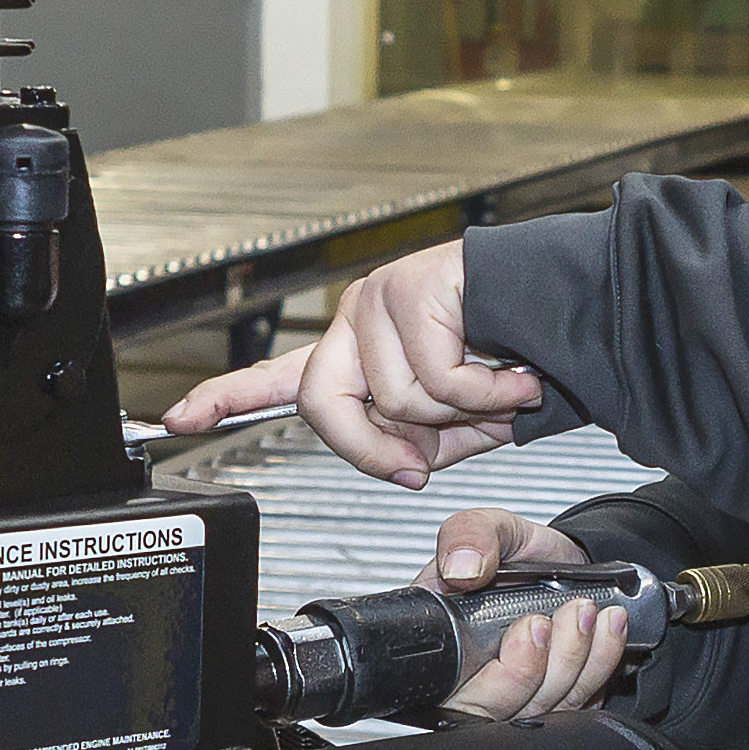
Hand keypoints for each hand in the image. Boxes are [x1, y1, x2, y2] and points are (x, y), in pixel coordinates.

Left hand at [154, 243, 542, 487]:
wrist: (575, 314)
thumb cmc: (515, 364)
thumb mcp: (451, 427)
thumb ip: (407, 444)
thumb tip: (400, 463)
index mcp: (355, 358)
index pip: (276, 380)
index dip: (220, 399)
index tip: (174, 418)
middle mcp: (356, 324)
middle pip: (324, 404)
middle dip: (376, 445)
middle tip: (425, 458)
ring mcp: (380, 299)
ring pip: (394, 398)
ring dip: (462, 413)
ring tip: (501, 389)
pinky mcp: (415, 286)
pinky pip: (438, 377)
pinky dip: (489, 393)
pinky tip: (515, 376)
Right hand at [432, 512, 623, 719]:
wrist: (563, 560)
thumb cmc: (519, 551)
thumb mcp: (489, 525)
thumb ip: (467, 535)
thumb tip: (461, 569)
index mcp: (444, 644)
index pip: (453, 691)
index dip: (496, 676)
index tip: (530, 627)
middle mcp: (473, 680)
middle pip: (500, 710)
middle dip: (541, 667)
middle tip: (571, 614)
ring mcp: (516, 695)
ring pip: (542, 710)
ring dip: (576, 662)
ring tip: (591, 612)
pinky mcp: (554, 699)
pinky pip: (577, 705)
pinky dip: (599, 667)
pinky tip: (608, 631)